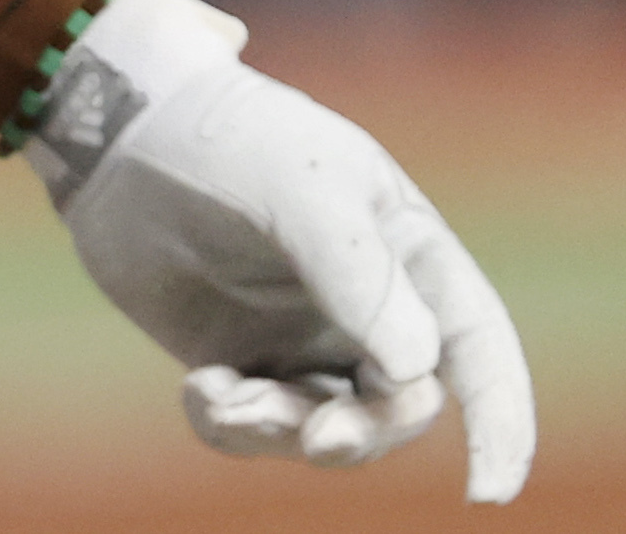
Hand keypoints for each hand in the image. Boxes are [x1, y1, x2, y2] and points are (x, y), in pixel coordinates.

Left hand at [23, 0, 534, 503]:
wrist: (124, 132)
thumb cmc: (232, 137)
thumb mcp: (303, 186)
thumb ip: (361, 275)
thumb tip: (417, 371)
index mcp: (411, 256)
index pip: (478, 349)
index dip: (500, 423)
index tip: (488, 492)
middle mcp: (367, 309)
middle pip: (400, 407)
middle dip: (367, 432)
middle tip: (320, 435)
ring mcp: (301, 340)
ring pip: (325, 429)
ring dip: (288, 434)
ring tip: (231, 403)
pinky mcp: (239, 360)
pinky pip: (251, 427)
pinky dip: (230, 425)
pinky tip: (199, 387)